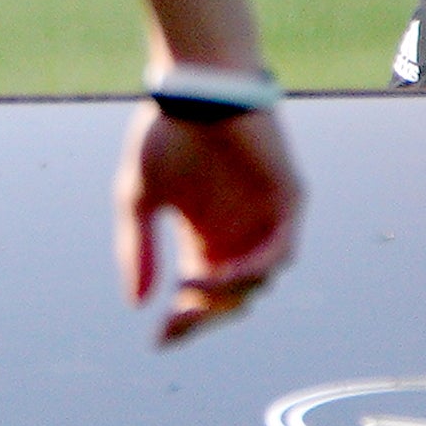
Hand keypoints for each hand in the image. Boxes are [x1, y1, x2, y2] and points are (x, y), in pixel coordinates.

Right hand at [118, 105, 300, 342]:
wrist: (198, 86)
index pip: (200, 297)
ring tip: (195, 289)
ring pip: (258, 283)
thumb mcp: (138, 199)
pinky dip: (255, 268)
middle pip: (231, 300)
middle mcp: (237, 237)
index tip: (160, 339)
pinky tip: (225, 273)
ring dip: (228, 295)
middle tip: (179, 320)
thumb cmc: (166, 134)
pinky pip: (281, 251)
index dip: (183, 323)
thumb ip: (139, 249)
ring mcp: (265, 221)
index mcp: (205, 240)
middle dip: (204, 316)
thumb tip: (137, 304)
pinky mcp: (288, 201)